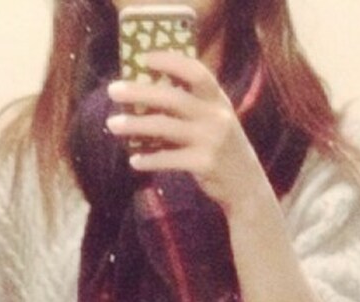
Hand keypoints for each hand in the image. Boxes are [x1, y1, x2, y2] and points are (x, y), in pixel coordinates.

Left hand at [106, 52, 272, 221]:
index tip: (144, 58)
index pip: (195, 71)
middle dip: (139, 92)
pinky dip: (150, 160)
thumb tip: (149, 94)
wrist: (247, 185)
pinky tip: (134, 160)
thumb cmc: (223, 149)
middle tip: (113, 90)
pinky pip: (169, 159)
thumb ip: (193, 106)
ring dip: (136, 125)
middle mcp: (216, 116)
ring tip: (113, 124)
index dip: (170, 61)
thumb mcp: (215, 120)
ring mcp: (211, 140)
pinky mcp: (204, 164)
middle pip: (172, 97)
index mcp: (218, 100)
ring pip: (165, 127)